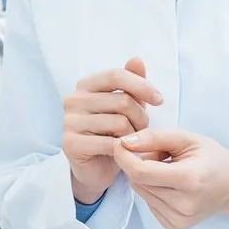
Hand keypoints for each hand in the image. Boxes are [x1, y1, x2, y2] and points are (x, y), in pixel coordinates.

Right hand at [63, 58, 163, 204]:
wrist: (96, 168)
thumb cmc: (113, 133)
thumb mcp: (126, 106)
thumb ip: (132, 83)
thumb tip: (137, 60)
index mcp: (85, 85)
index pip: (115, 75)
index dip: (141, 85)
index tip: (159, 100)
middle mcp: (73, 100)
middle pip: (121, 101)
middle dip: (141, 118)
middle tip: (142, 130)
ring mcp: (69, 122)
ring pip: (119, 123)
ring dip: (134, 135)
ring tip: (133, 141)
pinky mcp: (70, 144)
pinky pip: (109, 143)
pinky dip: (123, 149)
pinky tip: (123, 152)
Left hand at [113, 129, 228, 228]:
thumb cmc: (212, 157)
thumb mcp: (187, 138)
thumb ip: (154, 137)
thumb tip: (123, 143)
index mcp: (189, 179)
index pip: (141, 172)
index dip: (124, 157)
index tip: (120, 143)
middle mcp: (184, 204)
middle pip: (138, 182)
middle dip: (138, 164)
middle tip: (158, 155)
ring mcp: (180, 219)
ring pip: (141, 192)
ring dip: (146, 178)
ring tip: (168, 170)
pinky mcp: (176, 227)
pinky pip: (149, 205)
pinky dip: (153, 192)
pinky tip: (171, 186)